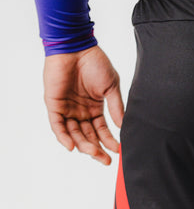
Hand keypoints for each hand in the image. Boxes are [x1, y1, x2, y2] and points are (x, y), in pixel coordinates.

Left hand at [43, 45, 123, 164]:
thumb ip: (116, 107)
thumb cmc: (95, 62)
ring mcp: (68, 109)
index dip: (109, 142)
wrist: (77, 47)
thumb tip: (123, 127)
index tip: (117, 151)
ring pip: (74, 134)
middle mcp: (81, 111)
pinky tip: (73, 146)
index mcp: (95, 108)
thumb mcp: (111, 87)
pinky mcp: (54, 104)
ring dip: (84, 145)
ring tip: (94, 153)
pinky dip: (64, 137)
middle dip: (97, 150)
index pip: (102, 131)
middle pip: (88, 136)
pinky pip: (58, 125)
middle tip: (105, 160)